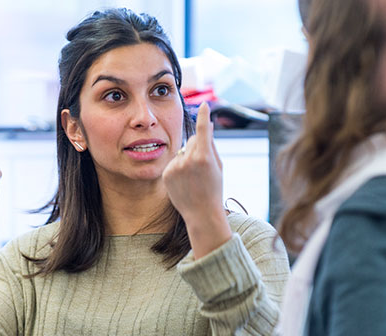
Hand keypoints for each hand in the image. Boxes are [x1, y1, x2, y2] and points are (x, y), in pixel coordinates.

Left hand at [163, 102, 230, 257]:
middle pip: (193, 141)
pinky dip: (179, 167)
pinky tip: (184, 181)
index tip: (204, 104)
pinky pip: (174, 161)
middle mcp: (189, 160)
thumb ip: (212, 145)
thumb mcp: (218, 166)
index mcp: (205, 158)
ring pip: (182, 151)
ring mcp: (176, 167)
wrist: (201, 213)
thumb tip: (208, 125)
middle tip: (204, 166)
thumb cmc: (214, 189)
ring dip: (188, 158)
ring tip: (194, 177)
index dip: (204, 116)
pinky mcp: (166, 173)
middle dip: (199, 146)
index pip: (203, 130)